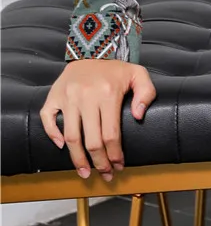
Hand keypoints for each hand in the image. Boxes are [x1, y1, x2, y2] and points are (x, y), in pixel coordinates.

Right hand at [40, 59, 156, 180]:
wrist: (92, 51)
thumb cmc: (116, 69)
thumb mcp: (139, 75)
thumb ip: (146, 93)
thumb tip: (139, 117)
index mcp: (108, 93)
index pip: (111, 133)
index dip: (115, 154)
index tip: (118, 166)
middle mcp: (86, 96)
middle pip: (91, 140)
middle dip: (99, 162)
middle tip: (105, 174)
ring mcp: (67, 97)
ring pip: (70, 136)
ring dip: (77, 158)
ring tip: (85, 172)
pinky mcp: (54, 96)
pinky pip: (47, 119)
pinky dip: (52, 135)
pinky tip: (62, 148)